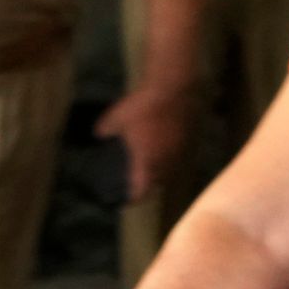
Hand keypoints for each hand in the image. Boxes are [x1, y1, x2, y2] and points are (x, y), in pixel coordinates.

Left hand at [95, 82, 190, 206]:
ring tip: (149, 167)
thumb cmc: (143, 105)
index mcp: (147, 162)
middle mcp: (166, 163)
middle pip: (157, 184)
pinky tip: (163, 149)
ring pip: (170, 172)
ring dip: (159, 173)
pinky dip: (170, 158)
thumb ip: (105, 129)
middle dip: (146, 185)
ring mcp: (180, 153)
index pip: (141, 192)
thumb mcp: (116, 117)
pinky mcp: (189, 141)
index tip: (125, 200)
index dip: (133, 199)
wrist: (174, 87)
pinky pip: (178, 158)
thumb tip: (99, 135)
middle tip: (136, 181)